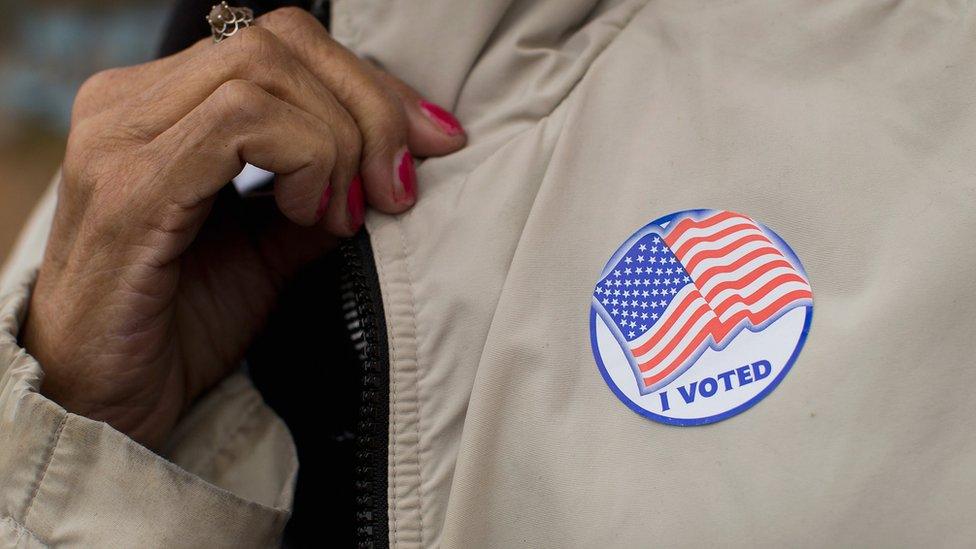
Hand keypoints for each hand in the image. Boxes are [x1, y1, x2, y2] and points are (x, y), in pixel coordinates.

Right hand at [22, 8, 465, 448]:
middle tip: (399, 184)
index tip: (431, 143)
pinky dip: (306, 159)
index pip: (282, 42)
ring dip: (339, 140)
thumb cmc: (180, 327)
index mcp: (161, 104)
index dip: (369, 82)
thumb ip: (323, 193)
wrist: (108, 407)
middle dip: (370, 107)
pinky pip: (240, 123)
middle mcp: (131, 102)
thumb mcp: (272, 249)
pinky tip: (313, 216)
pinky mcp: (130, 187)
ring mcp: (122, 137)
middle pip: (280, 42)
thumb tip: (398, 164)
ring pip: (264, 71)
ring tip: (344, 214)